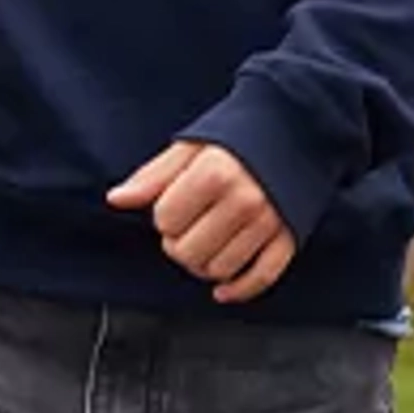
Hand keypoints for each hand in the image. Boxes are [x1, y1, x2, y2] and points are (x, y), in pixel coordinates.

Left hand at [108, 140, 294, 304]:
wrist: (297, 123)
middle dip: (179, 244)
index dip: (164, 216)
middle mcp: (244, 199)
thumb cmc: (241, 132)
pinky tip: (224, 289)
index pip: (166, 221)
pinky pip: (262, 277)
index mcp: (216, 172)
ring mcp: (269, 221)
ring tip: (207, 242)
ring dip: (204, 265)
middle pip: (188, 252)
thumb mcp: (192, 144)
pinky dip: (239, 289)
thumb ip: (153, 175)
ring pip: (219, 269)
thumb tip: (116, 199)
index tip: (176, 204)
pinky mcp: (290, 236)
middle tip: (189, 226)